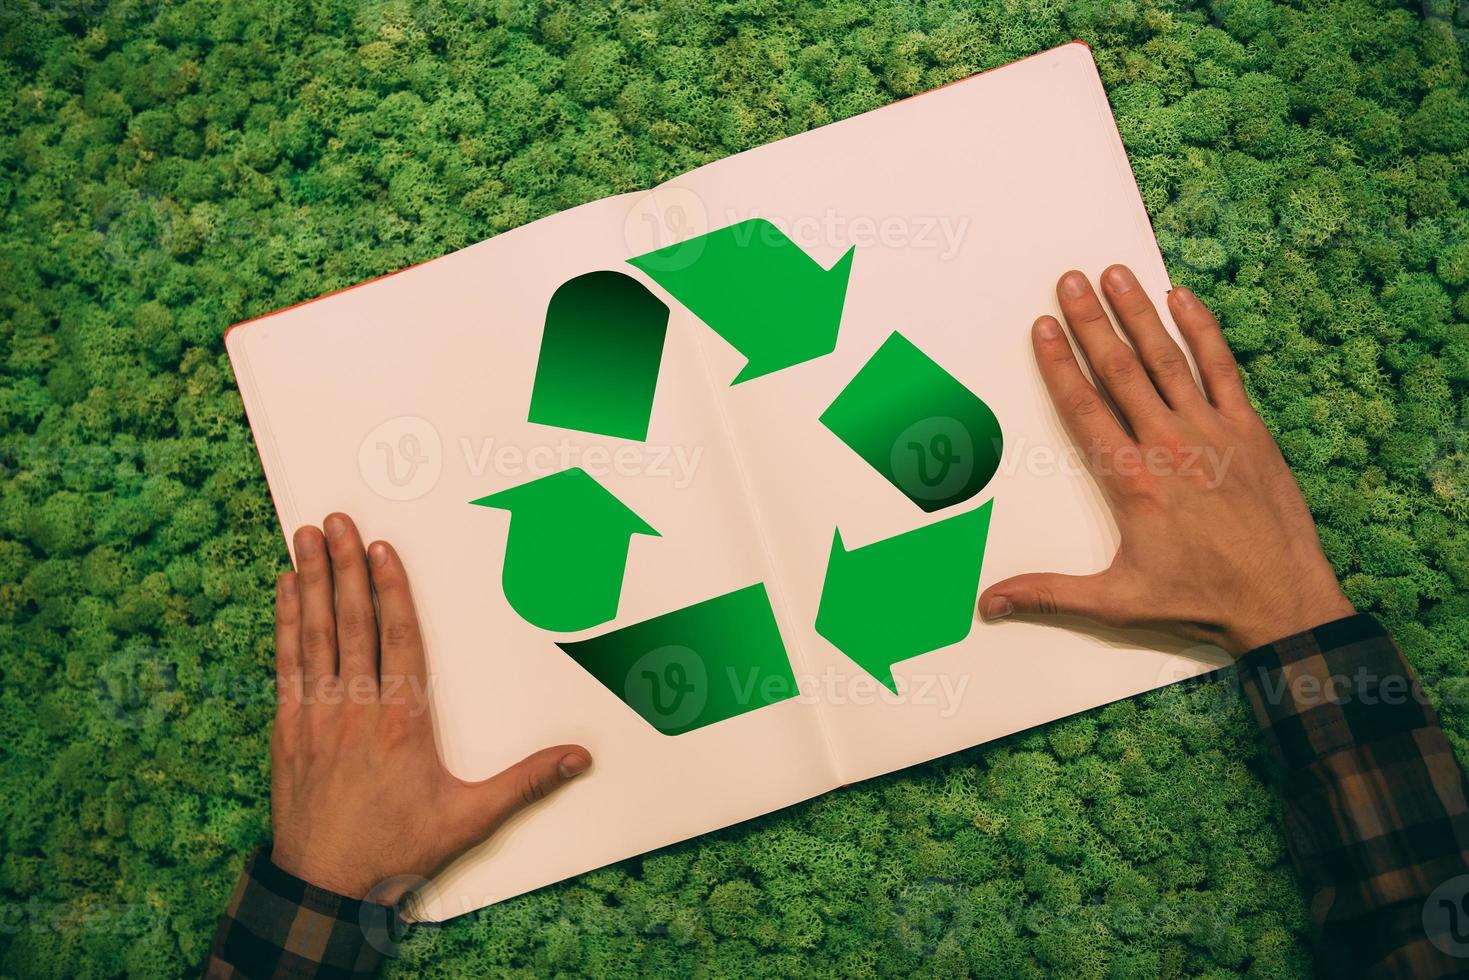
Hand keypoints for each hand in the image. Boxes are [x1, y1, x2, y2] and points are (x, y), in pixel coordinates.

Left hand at [269, 513, 590, 902]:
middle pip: (351, 623)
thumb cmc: (396, 849)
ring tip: (306, 538)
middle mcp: (356, 708)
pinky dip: (284, 623)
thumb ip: (526, 782)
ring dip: (310, 582)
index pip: (398, 638)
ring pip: (314, 635)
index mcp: (401, 721)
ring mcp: (316, 715)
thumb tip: (578, 758)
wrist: (326, 887)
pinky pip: (286, 663)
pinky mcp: (288, 728)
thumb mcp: (470, 817)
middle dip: (343, 567)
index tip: (381, 550)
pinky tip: (283, 590)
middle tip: (337, 521)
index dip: (390, 590)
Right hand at [978, 265, 1352, 654]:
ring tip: (1116, 275)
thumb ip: (1048, 594)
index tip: (1044, 326)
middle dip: (1092, 321)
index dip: (1059, 362)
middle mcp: (1168, 445)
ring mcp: (1212, 431)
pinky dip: (1204, 331)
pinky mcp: (1248, 430)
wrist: (1281, 603)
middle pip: (1119, 369)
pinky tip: (1185, 300)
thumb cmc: (1201, 600)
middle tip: (1070, 280)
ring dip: (1139, 314)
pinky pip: (1222, 369)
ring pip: (1166, 359)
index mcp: (1131, 479)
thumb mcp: (1116, 602)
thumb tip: (989, 604)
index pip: (1083, 407)